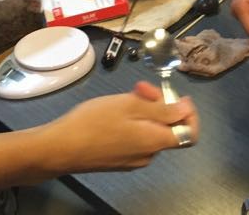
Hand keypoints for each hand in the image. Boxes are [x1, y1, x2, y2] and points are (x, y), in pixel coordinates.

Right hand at [45, 81, 198, 172]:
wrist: (59, 148)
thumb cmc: (93, 122)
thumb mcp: (130, 106)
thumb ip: (163, 109)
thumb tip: (186, 109)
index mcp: (155, 142)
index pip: (189, 133)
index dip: (188, 113)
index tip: (175, 96)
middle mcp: (148, 155)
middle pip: (168, 128)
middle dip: (159, 104)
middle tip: (140, 88)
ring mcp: (133, 160)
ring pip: (150, 131)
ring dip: (144, 111)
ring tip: (125, 96)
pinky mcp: (119, 160)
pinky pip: (136, 138)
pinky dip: (133, 122)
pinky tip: (115, 112)